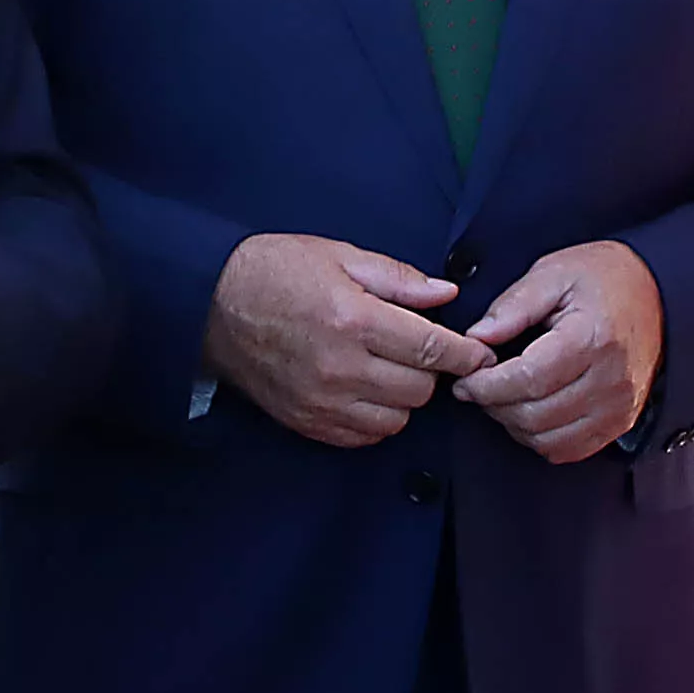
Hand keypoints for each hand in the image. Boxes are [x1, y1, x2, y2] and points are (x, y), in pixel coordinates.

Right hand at [204, 233, 492, 446]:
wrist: (211, 305)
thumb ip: (399, 279)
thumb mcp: (340, 256)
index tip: (482, 355)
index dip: (467, 355)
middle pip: (420, 390)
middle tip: (419, 350)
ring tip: (387, 369)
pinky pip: (364, 436)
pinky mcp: (306, 422)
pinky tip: (366, 391)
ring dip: (403, 397)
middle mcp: (341, 367)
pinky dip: (376, 418)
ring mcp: (321, 401)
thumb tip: (446, 295)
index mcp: (354, 320)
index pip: (433, 350)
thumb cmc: (277, 271)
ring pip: (397, 419)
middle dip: (430, 371)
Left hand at [449, 241, 661, 462]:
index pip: (528, 379)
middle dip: (494, 405)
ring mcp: (619, 406)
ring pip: (548, 440)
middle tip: (479, 386)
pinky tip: (531, 412)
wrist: (659, 293)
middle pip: (534, 415)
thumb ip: (513, 306)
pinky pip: (570, 450)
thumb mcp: (554, 273)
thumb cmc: (605, 279)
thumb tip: (476, 338)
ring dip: (514, 425)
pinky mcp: (621, 422)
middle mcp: (610, 379)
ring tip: (504, 397)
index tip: (465, 380)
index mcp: (592, 338)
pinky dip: (541, 439)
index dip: (486, 386)